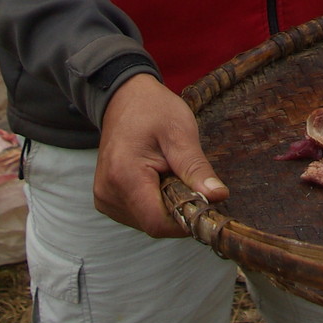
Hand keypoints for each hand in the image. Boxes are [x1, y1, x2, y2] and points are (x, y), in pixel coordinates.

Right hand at [95, 74, 227, 237]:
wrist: (124, 98)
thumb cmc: (153, 110)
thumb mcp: (180, 133)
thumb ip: (196, 169)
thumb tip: (218, 197)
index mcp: (124, 176)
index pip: (158, 222)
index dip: (185, 219)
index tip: (204, 201)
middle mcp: (108, 192)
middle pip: (153, 224)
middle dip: (176, 208)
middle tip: (183, 176)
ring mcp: (104, 197)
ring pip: (146, 222)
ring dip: (165, 205)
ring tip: (166, 172)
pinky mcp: (106, 199)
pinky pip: (137, 215)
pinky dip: (153, 202)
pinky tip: (155, 178)